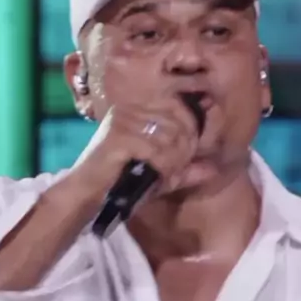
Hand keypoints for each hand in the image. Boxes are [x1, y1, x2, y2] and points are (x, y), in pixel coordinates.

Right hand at [73, 95, 200, 201]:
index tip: (187, 154)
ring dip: (173, 161)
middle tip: (175, 169)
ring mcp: (125, 120)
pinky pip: (156, 150)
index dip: (191, 131)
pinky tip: (156, 178)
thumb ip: (185, 170)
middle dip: (184, 149)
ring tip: (164, 176)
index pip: (179, 108)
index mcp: (140, 109)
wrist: (86, 191)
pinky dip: (162, 167)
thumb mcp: (158, 173)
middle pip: (178, 121)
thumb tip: (214, 168)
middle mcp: (133, 108)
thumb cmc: (120, 180)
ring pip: (170, 136)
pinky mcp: (120, 137)